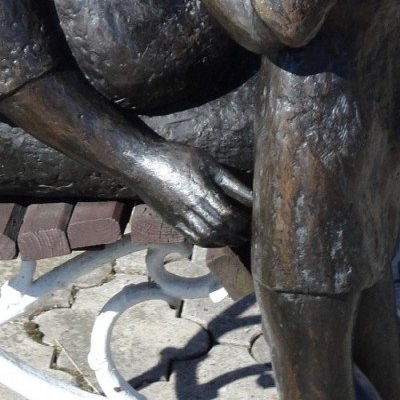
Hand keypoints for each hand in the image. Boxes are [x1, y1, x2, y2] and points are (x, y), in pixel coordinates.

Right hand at [135, 141, 252, 247]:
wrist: (141, 163)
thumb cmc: (176, 157)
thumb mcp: (207, 162)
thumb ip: (230, 181)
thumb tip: (252, 196)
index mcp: (202, 193)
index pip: (230, 215)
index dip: (246, 220)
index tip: (257, 218)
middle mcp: (191, 210)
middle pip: (222, 229)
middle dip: (240, 233)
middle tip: (254, 231)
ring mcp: (181, 219)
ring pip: (209, 238)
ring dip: (227, 241)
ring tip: (240, 237)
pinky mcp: (173, 222)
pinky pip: (195, 239)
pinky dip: (211, 242)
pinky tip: (220, 238)